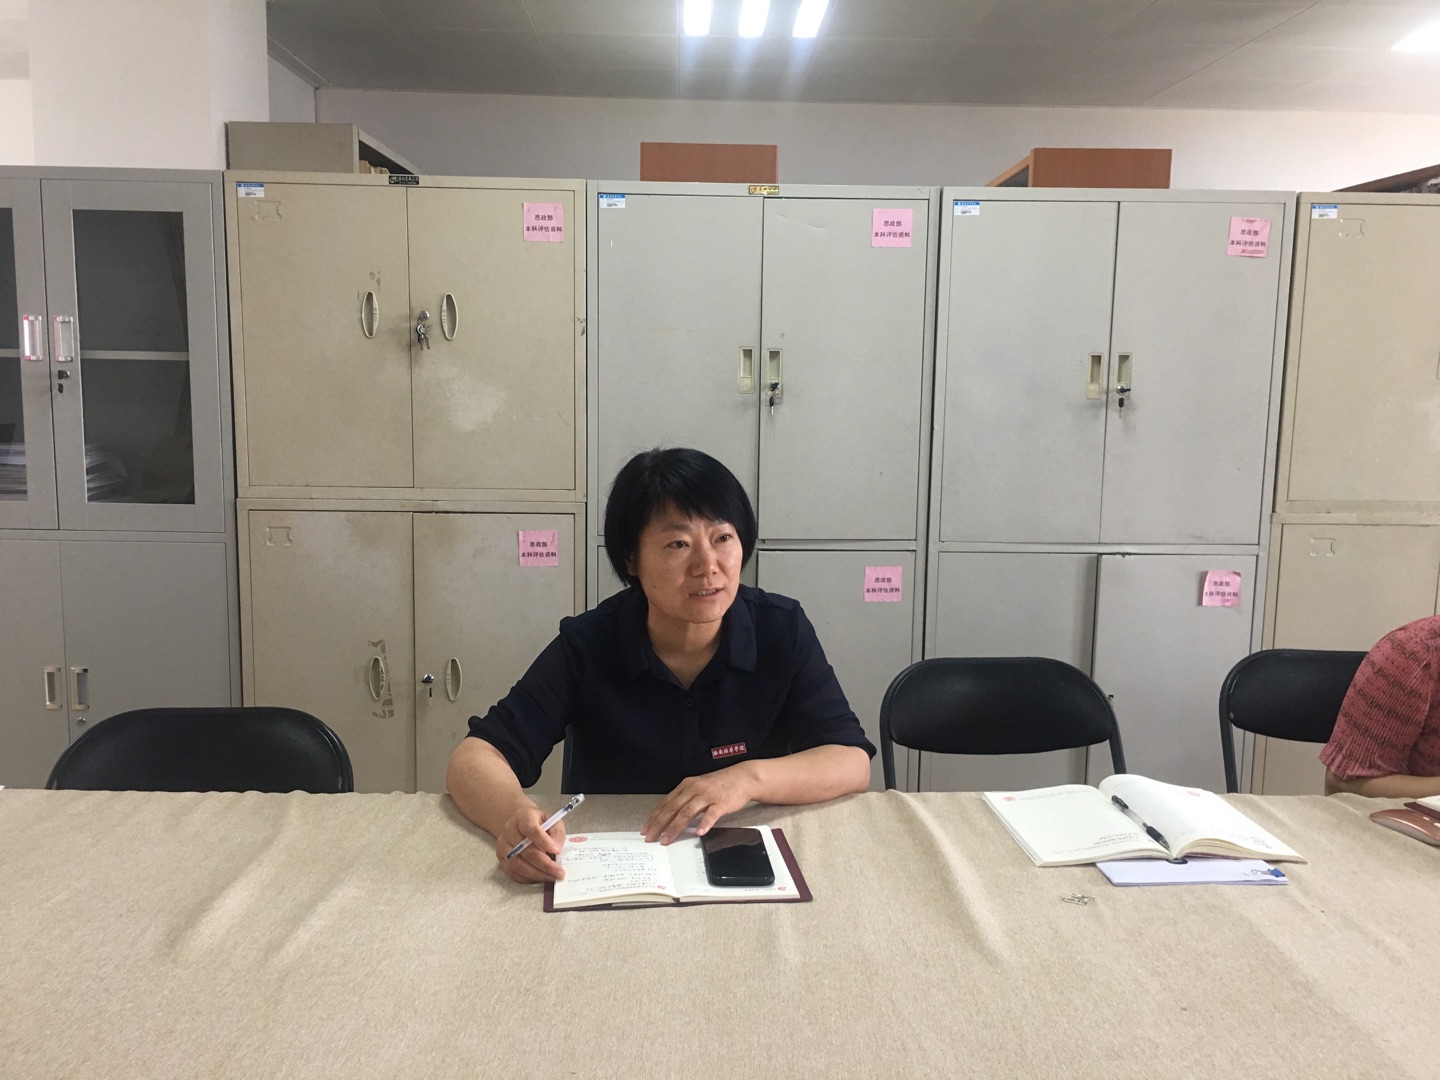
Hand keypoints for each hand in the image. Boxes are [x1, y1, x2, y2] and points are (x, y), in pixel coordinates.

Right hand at [494, 804, 567, 883]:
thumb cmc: (538, 823)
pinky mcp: (501, 858)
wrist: (519, 823)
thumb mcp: (551, 820)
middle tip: (559, 872)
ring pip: (518, 864)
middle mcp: (509, 831)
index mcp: (523, 817)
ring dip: (537, 874)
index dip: (543, 841)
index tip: (557, 850)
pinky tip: (540, 877)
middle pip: (525, 851)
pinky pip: (513, 872)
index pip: (530, 829)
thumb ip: (557, 832)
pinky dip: (528, 878)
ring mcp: (503, 845)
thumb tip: (557, 849)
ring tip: (552, 877)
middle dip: (545, 864)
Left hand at [642, 763, 757, 844]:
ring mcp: (708, 795)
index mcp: (687, 786)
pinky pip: (712, 814)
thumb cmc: (720, 784)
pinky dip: (704, 823)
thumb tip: (669, 815)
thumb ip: (685, 799)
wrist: (743, 777)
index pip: (666, 803)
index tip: (646, 829)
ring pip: (687, 812)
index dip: (654, 817)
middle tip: (650, 837)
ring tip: (667, 839)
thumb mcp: (698, 787)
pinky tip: (699, 832)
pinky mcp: (722, 802)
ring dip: (675, 827)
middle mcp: (694, 789)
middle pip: (673, 808)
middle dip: (659, 824)